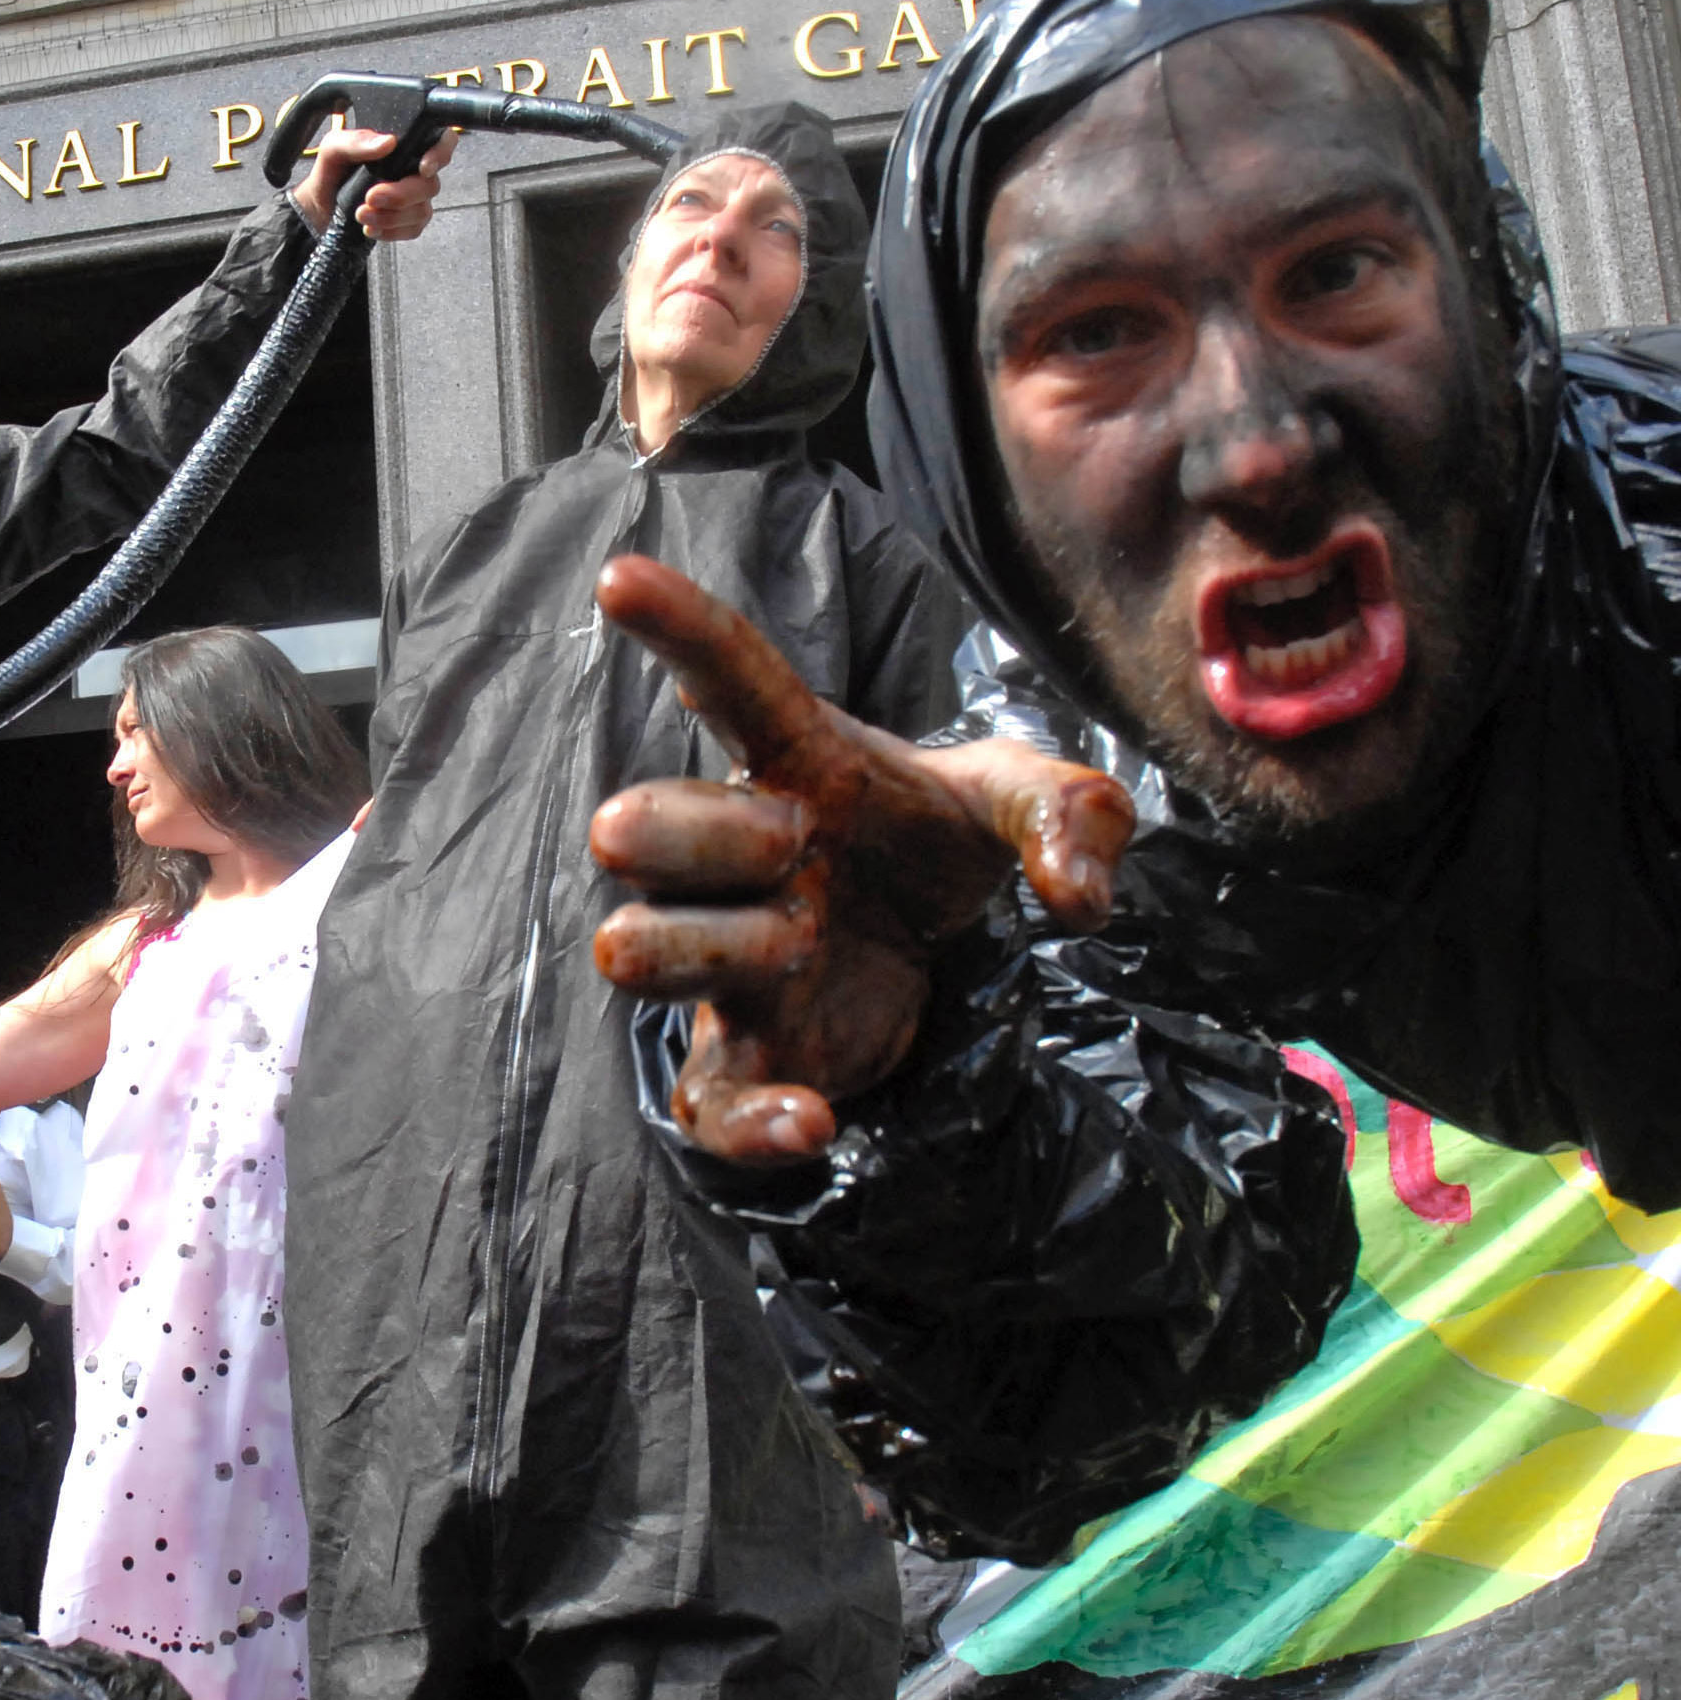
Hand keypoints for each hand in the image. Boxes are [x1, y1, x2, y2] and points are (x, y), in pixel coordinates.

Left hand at [288, 124, 453, 243]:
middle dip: (401, 195)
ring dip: (390, 216)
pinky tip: (370, 228)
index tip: (423, 167)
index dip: (441, 153)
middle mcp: (414, 169)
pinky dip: (391, 231)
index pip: (441, 141)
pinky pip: (413, 229)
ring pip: (422, 210)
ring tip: (361, 214)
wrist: (320, 208)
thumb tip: (387, 142)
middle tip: (371, 197)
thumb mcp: (334, 149)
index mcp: (404, 144)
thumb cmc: (331, 172)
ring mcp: (415, 197)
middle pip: (430, 184)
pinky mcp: (408, 221)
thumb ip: (356, 141)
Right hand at [588, 555, 1133, 1165]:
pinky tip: (813, 1124)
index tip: (620, 575)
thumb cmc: (940, 845)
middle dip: (705, 831)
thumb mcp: (1028, 805)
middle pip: (637, 829)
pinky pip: (699, 1102)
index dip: (679, 630)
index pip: (731, 684)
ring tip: (799, 941)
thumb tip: (1079, 896)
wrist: (925, 949)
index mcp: (793, 767)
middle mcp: (730, 859)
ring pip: (631, 949)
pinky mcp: (742, 1057)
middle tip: (796, 843)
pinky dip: (749, 1123)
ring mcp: (722, 961)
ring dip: (710, 946)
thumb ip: (1072, 817)